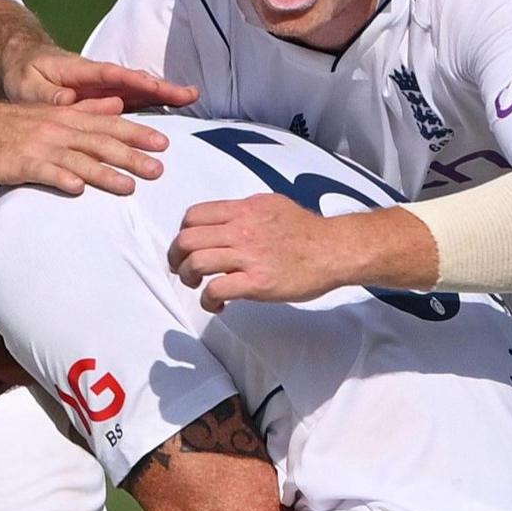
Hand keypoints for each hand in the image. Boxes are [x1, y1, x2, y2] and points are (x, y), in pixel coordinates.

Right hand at [0, 96, 167, 195]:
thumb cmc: (5, 125)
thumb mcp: (46, 113)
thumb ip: (82, 112)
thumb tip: (117, 107)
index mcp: (64, 118)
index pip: (108, 124)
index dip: (137, 133)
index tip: (165, 143)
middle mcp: (55, 129)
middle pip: (99, 142)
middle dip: (131, 155)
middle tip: (160, 170)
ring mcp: (37, 146)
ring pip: (77, 159)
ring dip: (104, 173)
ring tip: (130, 187)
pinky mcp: (17, 163)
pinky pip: (42, 172)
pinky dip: (61, 179)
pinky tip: (77, 190)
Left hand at [8, 47, 196, 115]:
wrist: (22, 63)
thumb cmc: (23, 72)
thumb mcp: (26, 84)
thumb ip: (45, 93)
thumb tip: (65, 99)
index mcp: (80, 71)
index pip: (111, 74)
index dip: (133, 80)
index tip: (154, 85)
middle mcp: (98, 77)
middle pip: (134, 80)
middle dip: (160, 87)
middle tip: (190, 93)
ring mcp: (103, 87)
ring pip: (137, 90)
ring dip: (163, 94)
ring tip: (191, 97)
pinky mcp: (104, 97)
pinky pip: (131, 100)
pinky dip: (151, 104)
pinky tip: (172, 110)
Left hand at [168, 194, 433, 310]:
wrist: (335, 250)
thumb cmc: (307, 230)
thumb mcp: (271, 205)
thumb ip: (245, 211)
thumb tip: (226, 219)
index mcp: (242, 210)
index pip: (194, 215)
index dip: (183, 232)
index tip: (188, 246)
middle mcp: (240, 230)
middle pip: (187, 239)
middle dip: (176, 257)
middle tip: (182, 269)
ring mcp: (248, 256)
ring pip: (196, 262)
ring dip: (188, 277)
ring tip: (196, 285)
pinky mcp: (257, 282)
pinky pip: (216, 289)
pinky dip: (208, 299)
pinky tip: (216, 305)